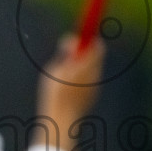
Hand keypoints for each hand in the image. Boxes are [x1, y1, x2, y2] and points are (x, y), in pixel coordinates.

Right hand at [36, 34, 103, 150]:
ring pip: (93, 67)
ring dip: (84, 64)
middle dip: (86, 50)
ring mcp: (95, 85)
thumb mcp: (55, 69)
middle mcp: (94, 75)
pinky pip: (90, 78)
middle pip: (96, 55)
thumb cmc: (55, 93)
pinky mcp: (93, 93)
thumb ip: (65, 54)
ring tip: (67, 72)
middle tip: (72, 51)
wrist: (62, 118)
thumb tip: (72, 41)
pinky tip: (70, 84)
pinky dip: (83, 76)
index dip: (91, 37)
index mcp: (85, 66)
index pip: (95, 46)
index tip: (87, 31)